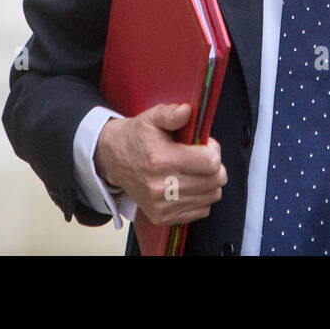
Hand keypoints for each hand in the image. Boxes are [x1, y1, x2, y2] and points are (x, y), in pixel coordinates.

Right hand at [94, 103, 226, 225]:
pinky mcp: (162, 217)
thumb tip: (186, 111)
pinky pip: (202, 210)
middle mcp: (162, 187)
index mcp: (162, 160)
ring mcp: (162, 205)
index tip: (206, 145)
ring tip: (194, 170)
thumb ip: (171, 113)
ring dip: (209, 182)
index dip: (214, 150)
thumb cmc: (136, 138)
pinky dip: (201, 197)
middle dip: (215, 166)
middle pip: (215, 181)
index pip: (210, 162)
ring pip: (212, 196)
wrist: (113, 160)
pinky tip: (189, 184)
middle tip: (201, 157)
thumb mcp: (151, 118)